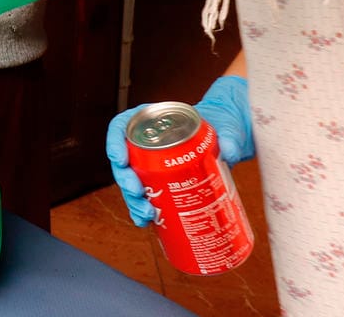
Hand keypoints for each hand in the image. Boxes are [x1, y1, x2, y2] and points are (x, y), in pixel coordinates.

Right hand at [105, 76, 253, 226]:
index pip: (121, 126)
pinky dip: (142, 210)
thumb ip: (229, 138)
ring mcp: (151, 163)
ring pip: (131, 182)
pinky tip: (146, 222)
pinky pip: (145, 195)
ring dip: (132, 200)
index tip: (121, 160)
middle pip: (124, 161)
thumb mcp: (225, 127)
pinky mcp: (161, 181)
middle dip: (126, 181)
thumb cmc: (221, 124)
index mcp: (152, 120)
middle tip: (138, 194)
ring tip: (146, 214)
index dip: (115, 142)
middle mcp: (146, 142)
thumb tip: (229, 153)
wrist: (228, 138)